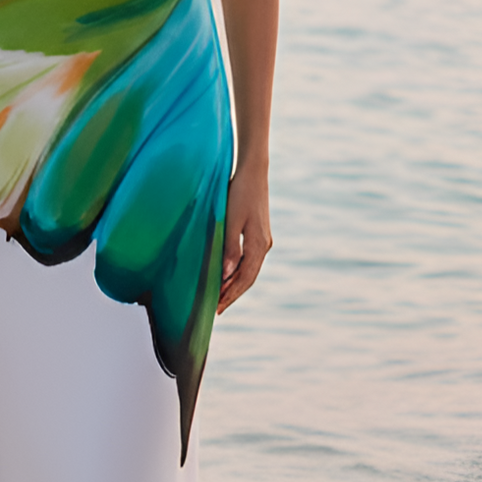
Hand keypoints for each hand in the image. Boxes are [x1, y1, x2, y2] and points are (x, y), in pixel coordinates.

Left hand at [218, 163, 270, 313]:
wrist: (253, 172)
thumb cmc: (240, 193)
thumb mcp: (231, 221)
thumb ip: (230, 248)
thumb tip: (226, 275)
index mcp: (259, 245)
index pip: (244, 279)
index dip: (231, 295)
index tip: (218, 308)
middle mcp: (264, 246)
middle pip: (249, 278)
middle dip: (233, 294)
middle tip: (217, 309)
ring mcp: (263, 240)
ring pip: (250, 270)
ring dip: (235, 284)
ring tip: (221, 296)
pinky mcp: (258, 234)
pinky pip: (249, 260)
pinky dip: (238, 271)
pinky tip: (228, 274)